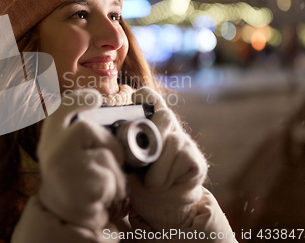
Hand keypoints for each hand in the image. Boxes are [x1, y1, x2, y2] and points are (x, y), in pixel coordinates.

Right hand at [37, 89, 126, 230]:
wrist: (65, 218)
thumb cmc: (72, 182)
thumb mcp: (67, 155)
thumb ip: (77, 136)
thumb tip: (97, 107)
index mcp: (49, 142)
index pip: (58, 111)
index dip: (75, 99)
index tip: (95, 97)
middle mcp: (52, 152)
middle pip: (87, 128)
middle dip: (105, 142)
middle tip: (105, 160)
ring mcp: (66, 170)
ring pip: (105, 155)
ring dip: (112, 171)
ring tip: (98, 184)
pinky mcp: (84, 188)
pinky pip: (111, 178)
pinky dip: (113, 188)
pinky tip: (99, 196)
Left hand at [128, 87, 207, 230]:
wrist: (161, 208)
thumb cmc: (139, 181)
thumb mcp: (126, 160)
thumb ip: (123, 144)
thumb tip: (108, 135)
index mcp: (149, 124)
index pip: (150, 98)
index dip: (144, 96)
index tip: (135, 98)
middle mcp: (169, 128)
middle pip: (164, 115)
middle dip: (150, 135)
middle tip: (139, 159)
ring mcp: (185, 142)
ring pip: (172, 140)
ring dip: (156, 165)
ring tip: (149, 180)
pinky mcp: (196, 160)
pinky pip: (180, 157)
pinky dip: (165, 175)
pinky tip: (162, 184)